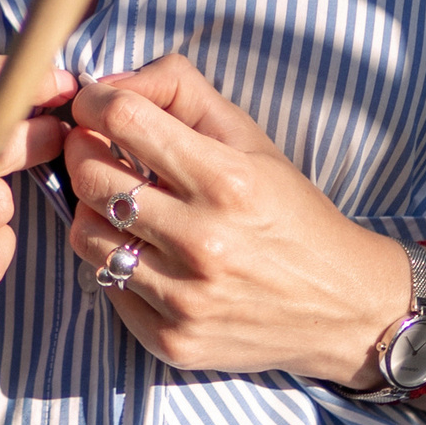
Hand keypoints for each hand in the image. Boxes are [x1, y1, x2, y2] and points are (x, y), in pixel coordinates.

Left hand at [59, 53, 411, 387]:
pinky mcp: (173, 340)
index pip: (124, 119)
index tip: (94, 103)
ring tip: (119, 201)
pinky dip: (115, 261)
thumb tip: (110, 83)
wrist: (342, 305)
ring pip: (85, 234)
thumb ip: (180, 91)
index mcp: (227, 180)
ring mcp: (186, 297)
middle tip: (96, 147)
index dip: (94, 102)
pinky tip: (143, 250)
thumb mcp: (250, 137)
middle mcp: (204, 241)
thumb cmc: (289, 211)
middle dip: (83, 151)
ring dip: (91, 208)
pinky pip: (106, 288)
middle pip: (91, 177)